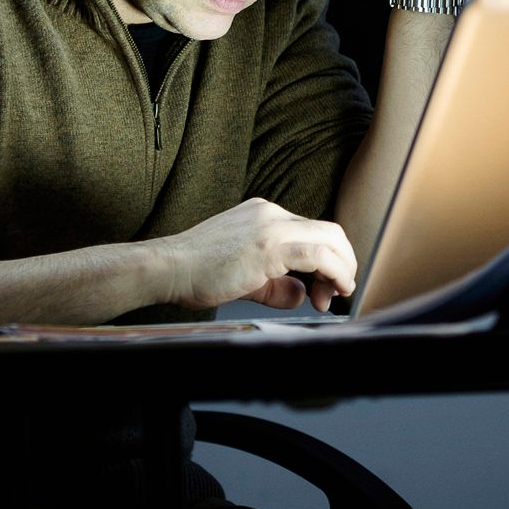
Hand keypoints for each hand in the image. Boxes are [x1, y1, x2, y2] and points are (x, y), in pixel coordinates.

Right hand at [153, 198, 357, 311]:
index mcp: (264, 214)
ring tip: (336, 295)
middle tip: (337, 292)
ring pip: (329, 239)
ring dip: (342, 269)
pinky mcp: (267, 244)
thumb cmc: (194, 272)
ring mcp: (270, 225)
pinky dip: (334, 272)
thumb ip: (276, 285)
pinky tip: (332, 290)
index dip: (330, 261)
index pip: (312, 232)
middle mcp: (270, 213)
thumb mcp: (246, 278)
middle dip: (343, 263)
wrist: (165, 268)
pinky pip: (317, 254)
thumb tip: (300, 293)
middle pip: (329, 231)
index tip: (327, 288)